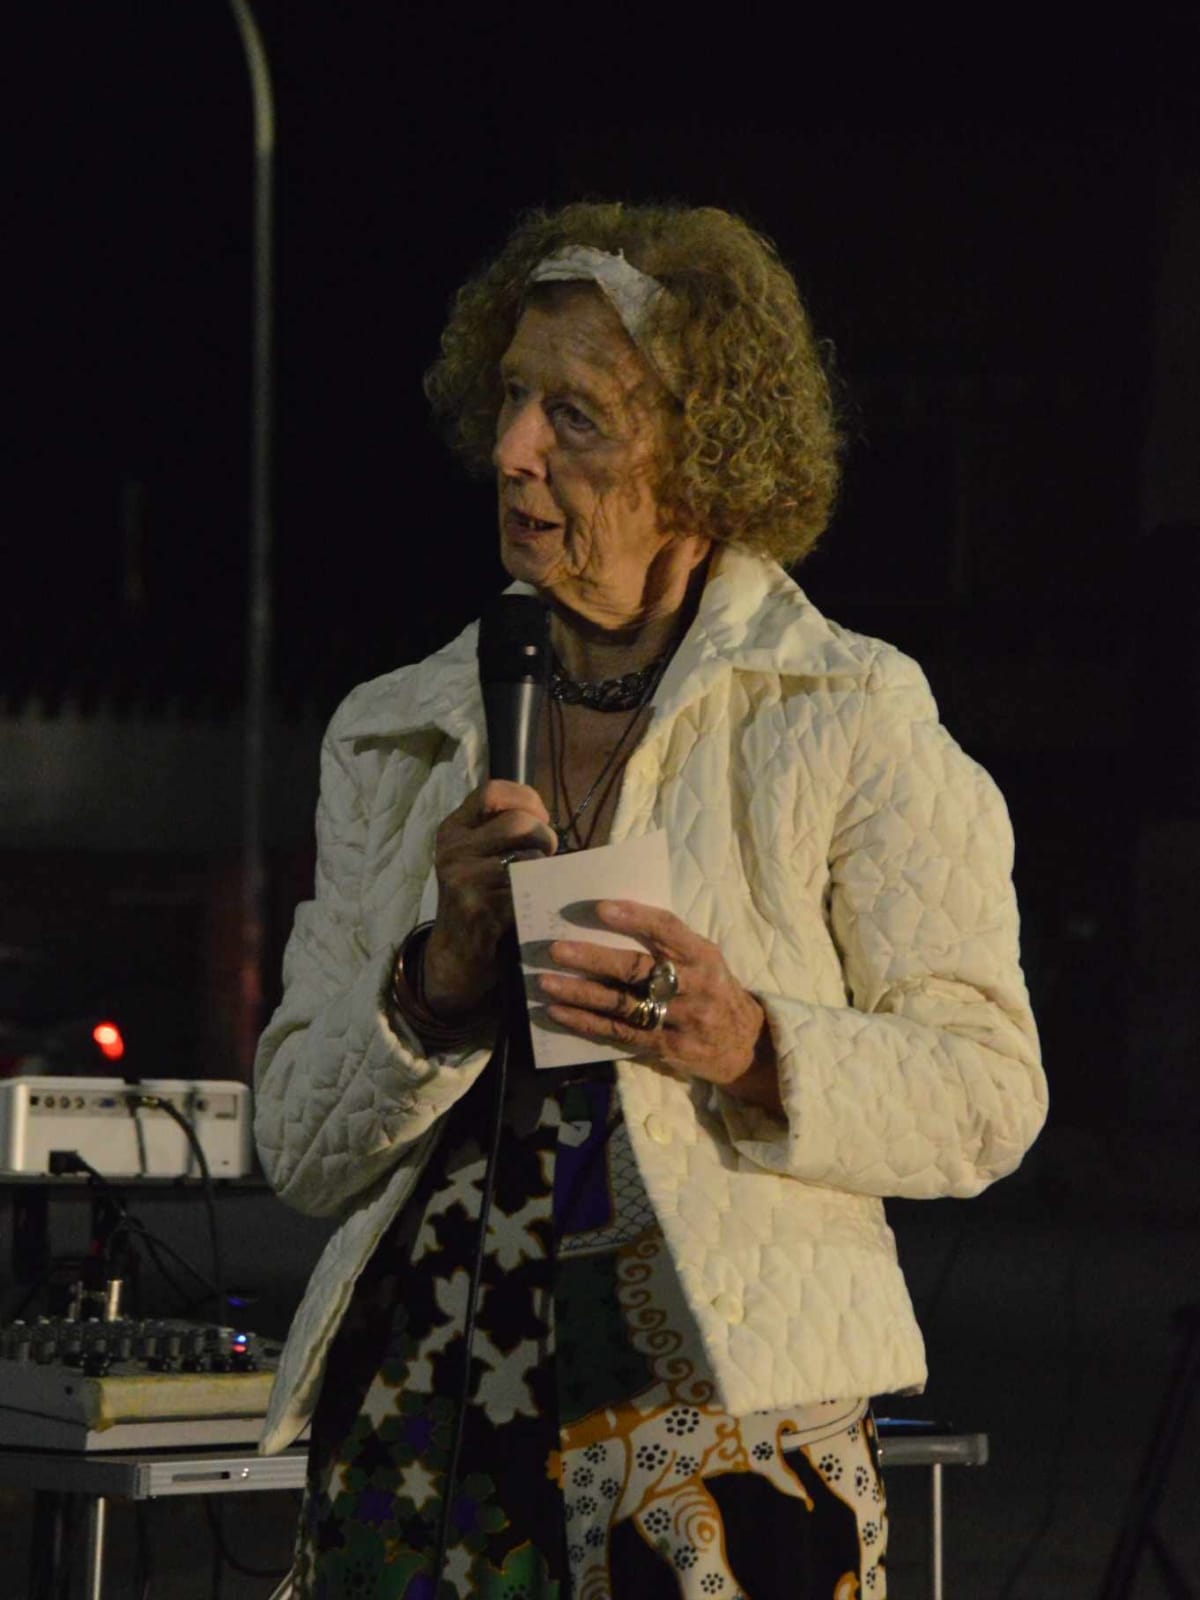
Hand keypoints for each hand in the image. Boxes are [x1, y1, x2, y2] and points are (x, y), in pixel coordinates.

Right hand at [423, 781, 556, 1015]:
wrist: (456, 951)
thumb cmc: (478, 895)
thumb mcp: (477, 854)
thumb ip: (499, 829)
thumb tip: (543, 814)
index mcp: (453, 828)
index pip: (492, 791)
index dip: (526, 798)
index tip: (541, 816)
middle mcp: (453, 848)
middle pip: (517, 822)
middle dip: (544, 835)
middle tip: (547, 853)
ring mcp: (462, 878)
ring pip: (526, 855)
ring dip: (544, 865)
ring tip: (542, 876)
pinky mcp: (478, 906)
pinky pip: (525, 888)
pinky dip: (540, 892)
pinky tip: (536, 899)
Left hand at [537, 900, 781, 1113]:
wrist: (745, 1044)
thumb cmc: (714, 990)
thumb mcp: (705, 960)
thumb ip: (670, 944)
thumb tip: (613, 919)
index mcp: (703, 955)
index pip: (668, 929)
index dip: (634, 917)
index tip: (599, 908)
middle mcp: (695, 986)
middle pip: (638, 969)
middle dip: (593, 958)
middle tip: (557, 949)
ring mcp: (682, 1020)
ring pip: (623, 1004)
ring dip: (580, 993)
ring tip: (546, 983)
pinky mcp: (667, 1047)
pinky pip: (620, 1033)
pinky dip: (586, 1022)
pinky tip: (560, 1013)